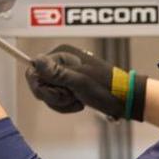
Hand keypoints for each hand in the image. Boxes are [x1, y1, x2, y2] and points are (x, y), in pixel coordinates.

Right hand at [26, 44, 144, 120]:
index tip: (56, 93)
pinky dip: (65, 105)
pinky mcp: (70, 85)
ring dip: (61, 102)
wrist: (124, 98)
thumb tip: (36, 60)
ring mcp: (65, 74)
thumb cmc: (105, 88)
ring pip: (47, 93)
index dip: (40, 85)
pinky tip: (79, 103)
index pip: (34, 69)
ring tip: (78, 100)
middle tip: (71, 96)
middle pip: (39, 83)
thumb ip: (56, 73)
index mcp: (62, 54)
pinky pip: (56, 98)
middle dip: (53, 96)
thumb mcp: (80, 81)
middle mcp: (61, 61)